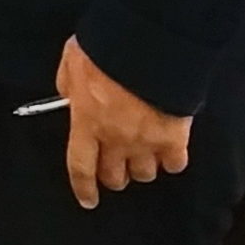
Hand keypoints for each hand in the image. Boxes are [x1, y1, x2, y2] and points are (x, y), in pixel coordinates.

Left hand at [57, 37, 191, 209]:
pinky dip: (171, 161)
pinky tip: (169, 153)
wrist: (148, 44)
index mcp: (86, 123)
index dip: (84, 187)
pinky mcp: (176, 138)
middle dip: (113, 177)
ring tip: (142, 157)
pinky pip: (175, 164)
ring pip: (145, 174)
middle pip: (114, 176)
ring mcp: (146, 142)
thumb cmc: (105, 50)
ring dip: (141, 169)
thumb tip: (71, 100)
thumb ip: (68, 87)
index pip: (80, 167)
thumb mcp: (72, 64)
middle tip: (115, 170)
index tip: (88, 200)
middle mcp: (115, 140)